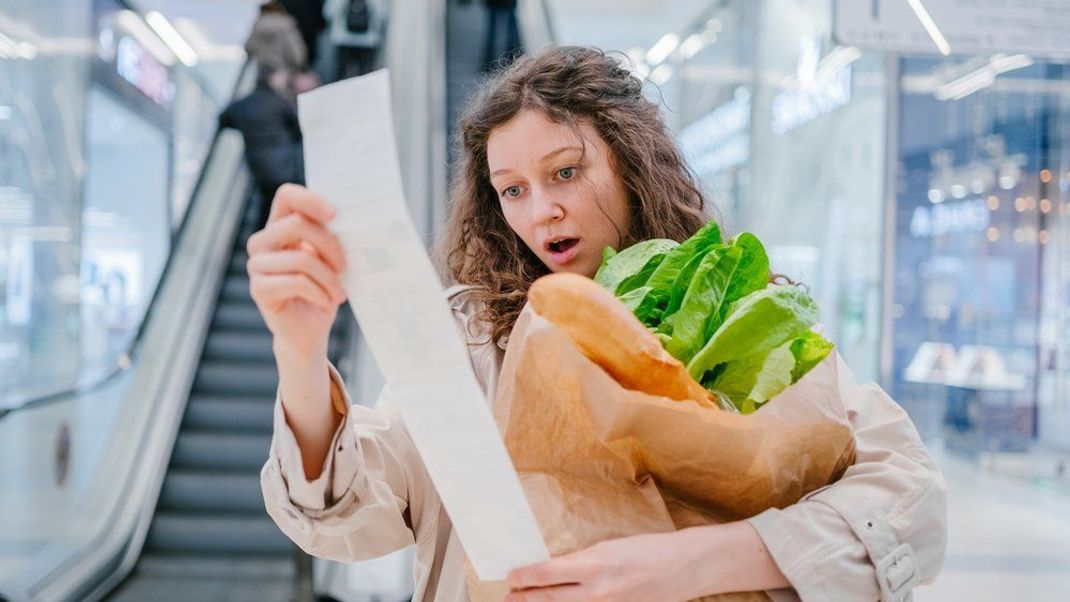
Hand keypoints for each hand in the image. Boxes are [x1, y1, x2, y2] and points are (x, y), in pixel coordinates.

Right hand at [247, 184, 347, 355]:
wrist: (309, 329)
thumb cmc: (322, 289)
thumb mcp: (330, 258)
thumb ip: (331, 236)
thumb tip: (353, 219)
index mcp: (279, 227)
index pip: (287, 196)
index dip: (311, 200)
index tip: (335, 215)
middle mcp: (262, 242)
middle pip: (297, 224)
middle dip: (330, 246)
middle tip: (345, 267)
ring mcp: (257, 265)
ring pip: (302, 258)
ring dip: (329, 278)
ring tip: (339, 293)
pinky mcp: (259, 289)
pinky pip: (298, 282)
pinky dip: (320, 293)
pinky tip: (325, 302)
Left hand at [504, 532, 698, 601]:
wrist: (685, 566)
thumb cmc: (649, 549)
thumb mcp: (609, 547)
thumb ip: (582, 561)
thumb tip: (557, 570)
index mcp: (595, 564)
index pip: (548, 573)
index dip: (525, 577)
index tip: (512, 577)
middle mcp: (600, 590)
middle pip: (552, 598)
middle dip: (527, 598)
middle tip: (509, 597)